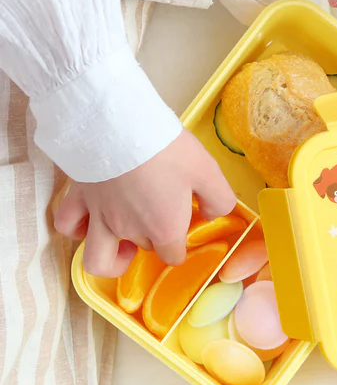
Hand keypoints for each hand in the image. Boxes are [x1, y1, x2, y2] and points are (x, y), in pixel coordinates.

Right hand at [54, 130, 235, 277]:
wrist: (118, 124)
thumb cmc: (167, 148)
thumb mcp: (208, 171)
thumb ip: (219, 200)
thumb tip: (213, 215)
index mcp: (164, 229)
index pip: (174, 257)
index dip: (181, 247)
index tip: (186, 226)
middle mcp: (130, 232)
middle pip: (145, 249)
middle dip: (156, 239)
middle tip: (163, 213)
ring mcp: (100, 219)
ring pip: (98, 260)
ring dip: (112, 260)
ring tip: (123, 246)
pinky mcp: (78, 199)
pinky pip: (69, 227)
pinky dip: (78, 231)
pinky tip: (90, 222)